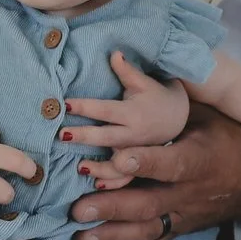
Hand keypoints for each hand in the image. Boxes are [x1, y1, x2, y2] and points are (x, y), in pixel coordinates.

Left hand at [59, 51, 187, 187]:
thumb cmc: (156, 95)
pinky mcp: (137, 163)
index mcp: (133, 113)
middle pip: (106, 137)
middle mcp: (134, 135)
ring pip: (117, 164)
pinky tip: (96, 186)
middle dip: (85, 137)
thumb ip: (127, 71)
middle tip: (61, 135)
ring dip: (99, 168)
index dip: (85, 107)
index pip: (105, 110)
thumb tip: (114, 53)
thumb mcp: (144, 82)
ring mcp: (136, 152)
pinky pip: (126, 178)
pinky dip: (113, 184)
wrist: (180, 117)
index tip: (64, 105)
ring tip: (79, 167)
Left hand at [68, 105, 240, 239]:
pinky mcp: (178, 230)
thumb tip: (135, 71)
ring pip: (145, 231)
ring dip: (110, 237)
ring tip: (78, 239)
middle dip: (112, 208)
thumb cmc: (233, 142)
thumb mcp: (211, 117)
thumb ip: (176, 106)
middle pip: (148, 204)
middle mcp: (189, 194)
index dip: (143, 162)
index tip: (117, 157)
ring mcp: (182, 217)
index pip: (169, 163)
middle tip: (78, 209)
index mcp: (198, 160)